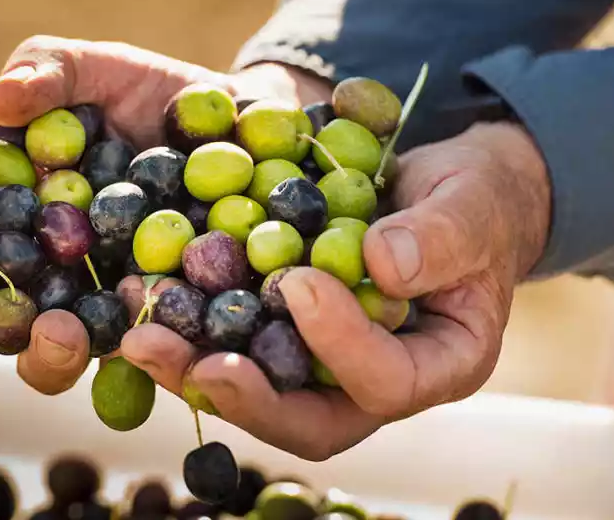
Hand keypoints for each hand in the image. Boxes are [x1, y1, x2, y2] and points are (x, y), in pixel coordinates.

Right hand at [0, 35, 326, 394]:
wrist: (239, 128)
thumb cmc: (153, 95)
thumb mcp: (101, 68)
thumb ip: (49, 70)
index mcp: (6, 198)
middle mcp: (32, 263)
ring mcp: (87, 306)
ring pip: (37, 353)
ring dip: (39, 352)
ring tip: (64, 334)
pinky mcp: (144, 333)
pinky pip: (127, 367)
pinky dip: (127, 365)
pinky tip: (142, 349)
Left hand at [120, 121, 550, 460]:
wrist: (443, 193)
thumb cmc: (474, 200)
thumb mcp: (474, 204)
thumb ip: (442, 234)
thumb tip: (381, 264)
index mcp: (439, 365)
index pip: (387, 383)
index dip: (341, 344)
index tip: (300, 283)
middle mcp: (373, 382)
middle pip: (306, 419)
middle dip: (240, 394)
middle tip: (183, 358)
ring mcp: (323, 367)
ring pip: (257, 392)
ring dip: (192, 368)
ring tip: (138, 333)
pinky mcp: (282, 335)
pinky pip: (233, 344)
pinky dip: (188, 327)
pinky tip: (143, 294)